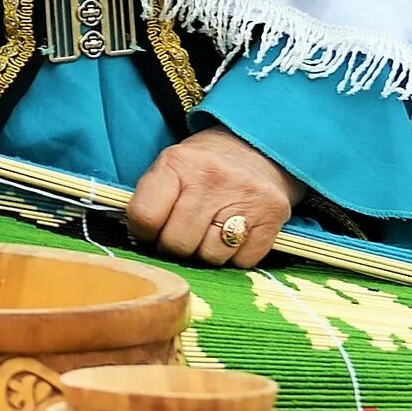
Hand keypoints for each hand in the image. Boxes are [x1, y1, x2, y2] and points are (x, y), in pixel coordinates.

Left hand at [125, 126, 297, 267]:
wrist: (260, 148)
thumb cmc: (204, 166)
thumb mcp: (170, 166)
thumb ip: (150, 199)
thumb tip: (138, 242)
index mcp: (178, 162)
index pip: (145, 216)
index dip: (143, 232)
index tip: (150, 231)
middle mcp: (212, 178)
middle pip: (178, 243)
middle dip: (175, 246)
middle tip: (182, 233)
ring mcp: (246, 198)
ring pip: (210, 257)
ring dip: (205, 253)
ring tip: (208, 232)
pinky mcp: (273, 217)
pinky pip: (243, 261)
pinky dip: (234, 257)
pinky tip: (232, 235)